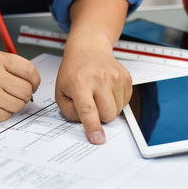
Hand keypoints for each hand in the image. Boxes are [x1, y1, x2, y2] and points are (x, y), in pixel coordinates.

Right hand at [0, 51, 40, 122]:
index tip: (33, 84)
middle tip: (15, 92)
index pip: (29, 71)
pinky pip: (8, 115)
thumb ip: (13, 67)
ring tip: (0, 98)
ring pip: (19, 105)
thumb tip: (33, 82)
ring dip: (13, 104)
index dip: (35, 80)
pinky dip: (3, 112)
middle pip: (27, 90)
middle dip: (24, 93)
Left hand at [55, 0, 131, 144]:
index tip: (98, 139)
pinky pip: (125, 102)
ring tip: (98, 94)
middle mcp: (99, 79)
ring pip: (117, 110)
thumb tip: (87, 125)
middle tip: (91, 104)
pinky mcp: (126, 78)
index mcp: (80, 83)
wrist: (88, 49)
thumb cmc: (74, 71)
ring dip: (108, 108)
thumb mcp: (61, 91)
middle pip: (107, 114)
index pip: (87, 109)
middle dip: (100, 116)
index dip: (93, 126)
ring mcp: (115, 77)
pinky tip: (107, 90)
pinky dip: (116, 101)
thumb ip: (70, 112)